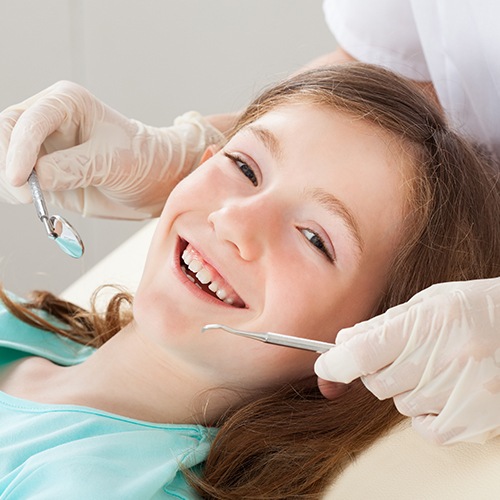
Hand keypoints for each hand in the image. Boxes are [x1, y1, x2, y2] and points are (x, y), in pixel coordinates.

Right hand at [0, 81, 223, 218]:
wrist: (154, 182)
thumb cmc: (141, 161)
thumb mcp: (112, 162)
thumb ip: (74, 168)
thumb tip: (37, 178)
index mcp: (67, 102)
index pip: (30, 120)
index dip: (19, 149)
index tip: (20, 178)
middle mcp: (49, 119)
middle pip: (8, 133)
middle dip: (9, 164)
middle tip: (24, 196)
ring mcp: (44, 146)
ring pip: (8, 157)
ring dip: (12, 182)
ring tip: (33, 201)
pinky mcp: (44, 171)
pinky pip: (20, 181)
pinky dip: (19, 194)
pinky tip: (35, 203)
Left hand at [315, 277, 499, 444]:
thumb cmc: (479, 308)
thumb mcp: (431, 302)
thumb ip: (384, 324)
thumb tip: (344, 341)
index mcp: (427, 323)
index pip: (361, 353)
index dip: (334, 362)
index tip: (326, 364)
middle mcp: (441, 360)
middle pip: (376, 381)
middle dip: (378, 368)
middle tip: (405, 352)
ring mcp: (458, 394)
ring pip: (399, 403)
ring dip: (406, 388)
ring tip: (438, 366)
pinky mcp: (472, 421)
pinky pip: (423, 428)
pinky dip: (425, 413)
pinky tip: (444, 391)